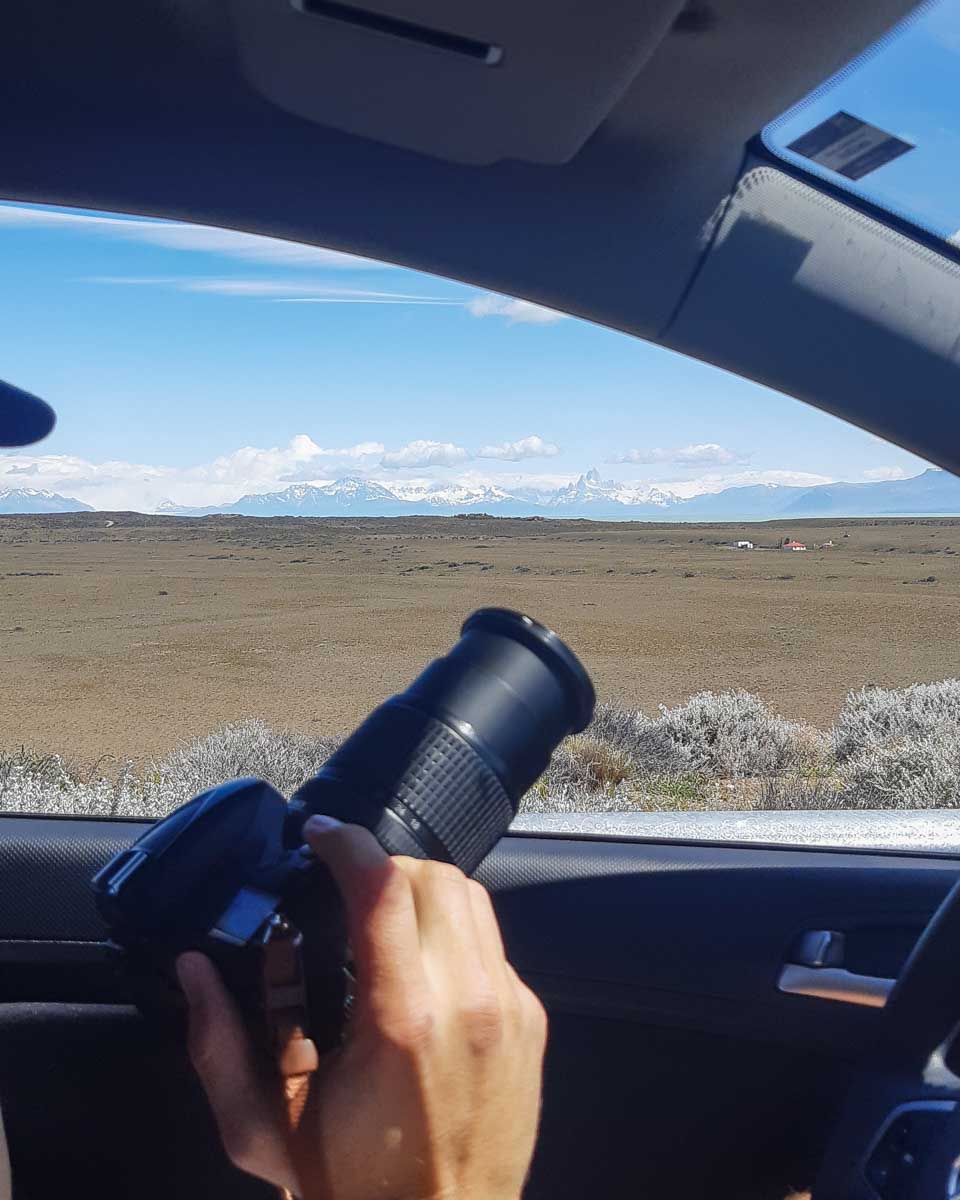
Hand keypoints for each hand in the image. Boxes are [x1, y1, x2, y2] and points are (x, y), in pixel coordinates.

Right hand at [176, 817, 546, 1199]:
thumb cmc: (352, 1185)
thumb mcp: (267, 1127)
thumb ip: (219, 1044)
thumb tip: (195, 969)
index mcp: (402, 1020)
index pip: (384, 886)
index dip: (346, 843)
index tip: (318, 834)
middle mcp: (468, 1001)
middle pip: (433, 876)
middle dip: (381, 864)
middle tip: (343, 884)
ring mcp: (509, 1007)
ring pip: (472, 897)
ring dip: (421, 889)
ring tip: (381, 915)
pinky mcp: (531, 1018)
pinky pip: (492, 942)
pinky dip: (454, 932)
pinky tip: (423, 966)